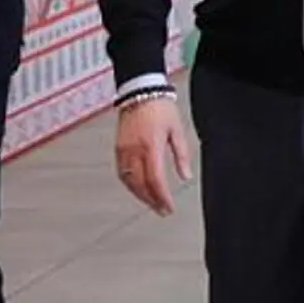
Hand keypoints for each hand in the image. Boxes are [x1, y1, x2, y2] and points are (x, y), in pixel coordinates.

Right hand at [114, 97, 193, 215]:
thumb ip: (182, 155)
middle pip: (140, 184)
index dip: (162, 197)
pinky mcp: (118, 148)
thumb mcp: (177, 130)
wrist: (141, 92)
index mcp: (151, 146)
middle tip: (162, 210)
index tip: (168, 207)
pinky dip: (130, 185)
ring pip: (129, 181)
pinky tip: (138, 189)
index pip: (155, 180)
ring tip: (152, 203)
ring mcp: (124, 150)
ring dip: (140, 195)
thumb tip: (185, 176)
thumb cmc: (160, 108)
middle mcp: (134, 151)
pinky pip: (122, 173)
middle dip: (151, 200)